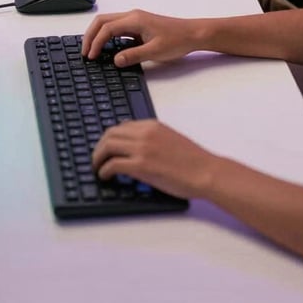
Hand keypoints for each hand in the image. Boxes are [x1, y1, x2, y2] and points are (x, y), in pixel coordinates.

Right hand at [82, 8, 202, 64]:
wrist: (193, 34)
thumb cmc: (177, 40)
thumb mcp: (155, 51)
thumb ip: (133, 56)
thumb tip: (114, 60)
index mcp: (134, 20)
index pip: (107, 29)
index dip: (95, 42)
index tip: (90, 57)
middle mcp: (132, 16)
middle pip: (103, 21)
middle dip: (90, 35)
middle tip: (84, 52)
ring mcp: (135, 20)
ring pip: (109, 23)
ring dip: (98, 35)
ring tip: (91, 50)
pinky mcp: (139, 26)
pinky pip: (117, 28)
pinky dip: (107, 37)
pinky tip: (107, 49)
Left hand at [92, 120, 216, 198]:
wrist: (205, 171)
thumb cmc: (192, 160)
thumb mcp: (169, 139)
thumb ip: (152, 139)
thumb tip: (135, 148)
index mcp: (152, 125)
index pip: (121, 126)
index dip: (109, 138)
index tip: (106, 149)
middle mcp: (144, 133)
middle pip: (110, 134)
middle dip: (99, 147)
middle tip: (97, 159)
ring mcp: (142, 148)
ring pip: (107, 146)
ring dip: (98, 158)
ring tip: (98, 169)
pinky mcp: (141, 166)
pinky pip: (113, 165)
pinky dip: (104, 171)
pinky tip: (105, 177)